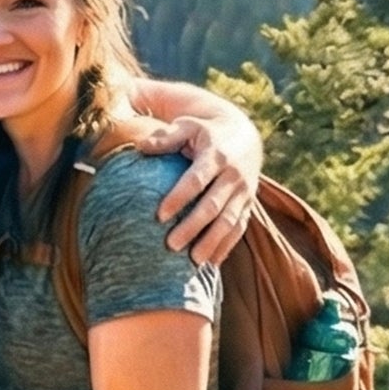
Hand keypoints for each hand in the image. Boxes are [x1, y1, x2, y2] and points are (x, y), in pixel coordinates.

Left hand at [141, 110, 261, 263]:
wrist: (245, 135)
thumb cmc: (205, 131)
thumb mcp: (188, 126)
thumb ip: (166, 137)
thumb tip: (140, 146)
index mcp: (216, 155)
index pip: (196, 180)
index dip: (179, 198)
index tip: (159, 216)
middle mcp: (233, 175)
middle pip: (213, 206)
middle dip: (193, 227)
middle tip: (171, 245)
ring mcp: (244, 191)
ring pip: (230, 221)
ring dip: (212, 242)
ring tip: (193, 261)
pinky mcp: (249, 204)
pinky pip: (240, 228)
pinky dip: (227, 246)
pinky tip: (212, 263)